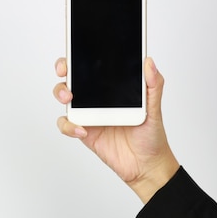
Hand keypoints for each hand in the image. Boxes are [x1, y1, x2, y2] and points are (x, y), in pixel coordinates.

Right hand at [53, 57, 179, 202]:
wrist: (147, 165)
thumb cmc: (151, 136)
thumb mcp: (155, 109)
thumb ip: (153, 86)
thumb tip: (149, 62)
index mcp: (114, 87)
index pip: (93, 65)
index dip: (80, 56)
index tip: (76, 52)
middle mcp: (98, 98)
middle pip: (73, 77)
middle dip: (64, 70)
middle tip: (66, 72)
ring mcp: (89, 114)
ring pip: (66, 99)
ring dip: (61, 94)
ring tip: (70, 99)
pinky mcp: (84, 132)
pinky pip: (67, 125)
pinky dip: (69, 126)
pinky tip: (82, 130)